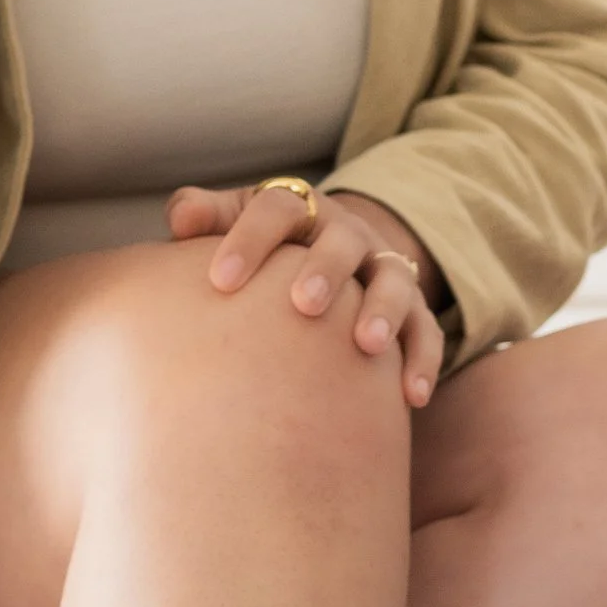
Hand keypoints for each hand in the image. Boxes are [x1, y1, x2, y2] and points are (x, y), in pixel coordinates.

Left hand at [167, 182, 445, 408]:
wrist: (335, 261)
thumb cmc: (268, 252)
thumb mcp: (237, 225)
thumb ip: (207, 218)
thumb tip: (180, 222)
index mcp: (302, 209)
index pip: (278, 208)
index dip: (250, 239)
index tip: (220, 281)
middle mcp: (349, 235)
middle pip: (343, 242)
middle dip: (326, 270)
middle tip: (303, 305)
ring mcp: (385, 271)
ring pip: (394, 282)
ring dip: (384, 310)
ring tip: (368, 345)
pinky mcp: (415, 311)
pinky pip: (426, 333)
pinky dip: (422, 362)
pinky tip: (412, 398)